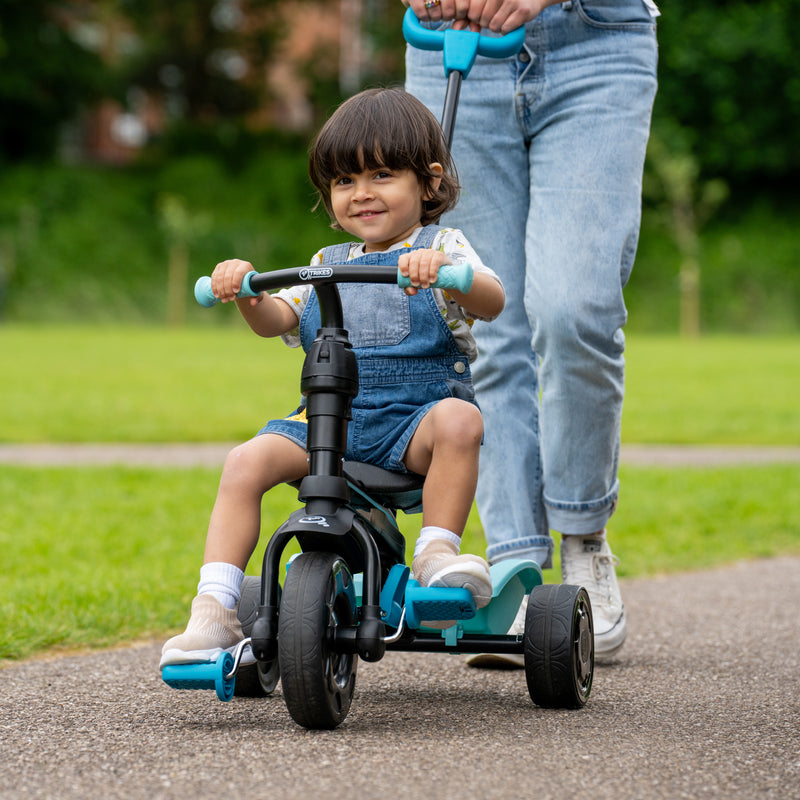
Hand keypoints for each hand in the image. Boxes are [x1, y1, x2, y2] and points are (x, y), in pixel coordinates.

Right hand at [210, 259, 261, 304]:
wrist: (242, 281)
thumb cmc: (251, 286)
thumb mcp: (256, 291)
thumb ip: (257, 297)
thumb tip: (253, 303)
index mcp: (245, 266)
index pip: (239, 272)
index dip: (236, 282)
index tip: (236, 292)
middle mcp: (235, 263)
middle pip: (228, 276)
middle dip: (227, 289)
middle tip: (229, 299)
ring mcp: (225, 264)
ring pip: (220, 277)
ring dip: (220, 290)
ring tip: (224, 299)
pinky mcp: (218, 268)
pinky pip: (214, 277)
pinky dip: (214, 287)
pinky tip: (217, 295)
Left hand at [398, 249, 451, 294]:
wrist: (443, 275)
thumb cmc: (426, 277)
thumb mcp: (417, 284)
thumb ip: (411, 289)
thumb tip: (412, 292)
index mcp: (410, 258)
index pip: (403, 258)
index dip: (403, 266)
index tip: (405, 276)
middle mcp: (419, 253)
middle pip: (414, 262)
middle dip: (414, 275)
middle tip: (417, 285)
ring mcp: (429, 253)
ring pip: (424, 263)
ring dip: (423, 276)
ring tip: (425, 285)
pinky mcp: (439, 255)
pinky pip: (434, 262)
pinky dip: (432, 272)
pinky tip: (432, 279)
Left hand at [405, 0, 553, 33]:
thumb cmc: (504, 2)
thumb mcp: (486, 4)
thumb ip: (469, 15)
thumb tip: (454, 28)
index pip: (471, 9)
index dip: (474, 16)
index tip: (480, 14)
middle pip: (482, 18)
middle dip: (485, 22)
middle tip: (493, 16)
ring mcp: (512, 0)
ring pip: (493, 26)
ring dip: (497, 27)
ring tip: (503, 17)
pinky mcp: (523, 10)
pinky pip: (505, 29)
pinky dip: (506, 30)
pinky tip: (511, 21)